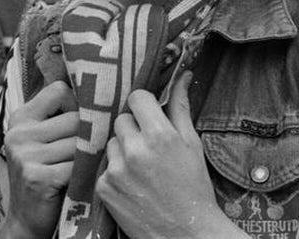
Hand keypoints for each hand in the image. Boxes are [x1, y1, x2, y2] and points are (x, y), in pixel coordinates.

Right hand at [1, 81, 78, 238]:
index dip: (78, 104)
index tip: (81, 122)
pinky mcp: (37, 177)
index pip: (60, 90)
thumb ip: (59, 116)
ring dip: (89, 155)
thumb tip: (99, 89)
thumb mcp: (42, 140)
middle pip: (75, 118)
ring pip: (79, 142)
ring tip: (85, 166)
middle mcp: (19, 133)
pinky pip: (78, 165)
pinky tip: (81, 180)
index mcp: (21, 118)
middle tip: (90, 149)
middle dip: (88, 134)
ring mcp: (26, 155)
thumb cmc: (44, 173)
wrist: (27, 219)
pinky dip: (86, 173)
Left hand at [97, 72, 239, 238]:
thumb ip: (181, 107)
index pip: (137, 98)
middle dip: (134, 128)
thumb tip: (183, 75)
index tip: (150, 115)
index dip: (144, 105)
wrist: (187, 234)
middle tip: (149, 146)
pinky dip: (115, 172)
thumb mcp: (192, 145)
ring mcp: (116, 170)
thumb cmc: (194, 187)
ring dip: (123, 149)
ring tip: (142, 168)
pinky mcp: (104, 187)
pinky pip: (104, 166)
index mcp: (160, 135)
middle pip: (122, 119)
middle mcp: (135, 150)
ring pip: (111, 142)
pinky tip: (132, 184)